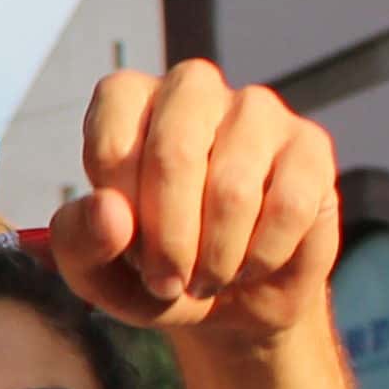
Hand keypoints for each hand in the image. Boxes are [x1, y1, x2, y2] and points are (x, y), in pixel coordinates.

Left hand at [49, 62, 339, 346]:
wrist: (233, 300)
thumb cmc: (154, 269)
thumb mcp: (96, 273)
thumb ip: (79, 242)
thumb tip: (109, 212)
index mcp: (126, 101)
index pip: (111, 142)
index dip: (119, 217)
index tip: (127, 254)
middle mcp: (191, 88)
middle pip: (173, 153)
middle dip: (168, 240)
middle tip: (167, 282)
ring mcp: (256, 110)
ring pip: (233, 188)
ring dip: (216, 257)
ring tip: (207, 278)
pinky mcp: (310, 145)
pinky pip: (288, 207)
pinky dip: (262, 257)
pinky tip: (251, 265)